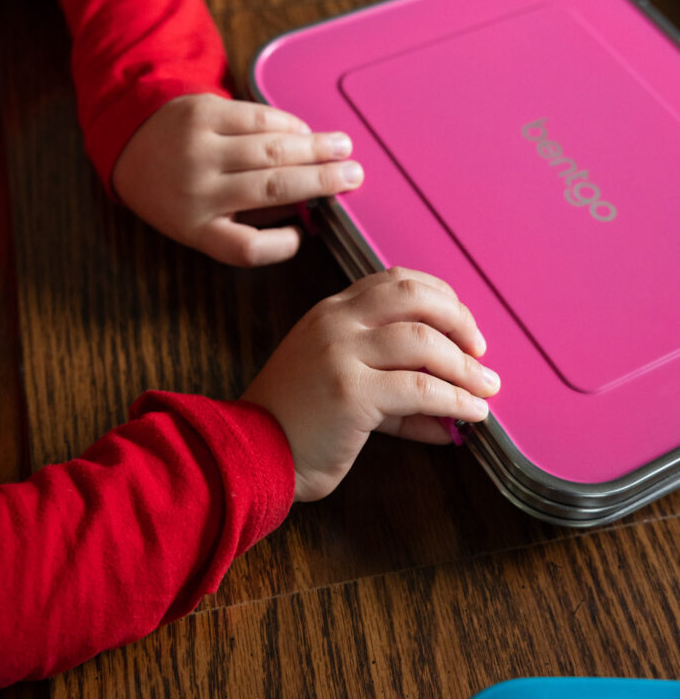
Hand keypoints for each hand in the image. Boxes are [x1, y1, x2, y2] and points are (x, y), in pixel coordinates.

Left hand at [112, 93, 363, 265]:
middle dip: (321, 181)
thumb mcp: (197, 221)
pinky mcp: (202, 113)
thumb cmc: (174, 192)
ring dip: (314, 148)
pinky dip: (287, 123)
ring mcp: (199, 148)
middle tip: (354, 176)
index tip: (304, 235)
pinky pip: (256, 117)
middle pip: (272, 189)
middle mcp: (196, 189)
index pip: (245, 248)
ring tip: (343, 148)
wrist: (130, 145)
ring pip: (270, 149)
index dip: (281, 246)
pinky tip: (306, 130)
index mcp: (195, 227)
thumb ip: (245, 221)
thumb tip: (303, 212)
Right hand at [242, 267, 499, 501]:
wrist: (247, 454)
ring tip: (487, 388)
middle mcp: (336, 322)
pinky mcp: (351, 392)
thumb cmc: (295, 422)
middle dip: (459, 319)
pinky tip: (472, 414)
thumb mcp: (341, 384)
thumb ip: (394, 385)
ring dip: (466, 366)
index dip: (440, 296)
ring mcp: (341, 353)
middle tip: (481, 350)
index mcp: (331, 312)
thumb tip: (453, 404)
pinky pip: (419, 388)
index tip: (463, 324)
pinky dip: (455, 400)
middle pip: (415, 297)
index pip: (395, 281)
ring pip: (424, 341)